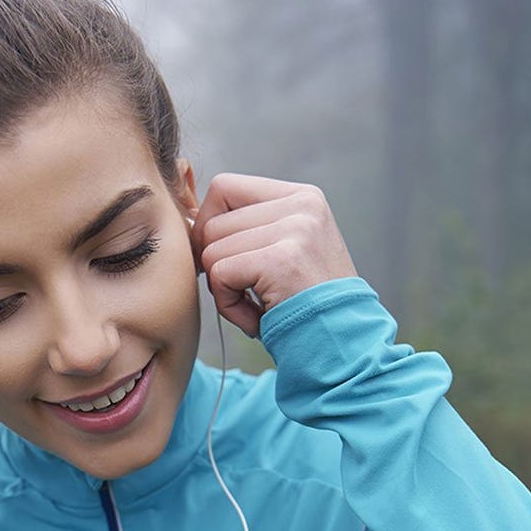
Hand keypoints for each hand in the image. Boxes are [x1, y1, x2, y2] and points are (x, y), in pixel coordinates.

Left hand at [193, 173, 356, 337]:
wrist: (341, 343)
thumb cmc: (303, 302)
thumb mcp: (285, 247)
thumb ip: (248, 227)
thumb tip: (189, 222)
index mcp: (302, 196)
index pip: (224, 187)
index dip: (210, 223)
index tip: (223, 256)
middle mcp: (302, 205)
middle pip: (213, 222)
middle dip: (216, 263)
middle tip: (246, 290)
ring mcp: (295, 229)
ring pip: (212, 249)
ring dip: (223, 288)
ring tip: (257, 304)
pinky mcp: (282, 259)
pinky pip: (219, 274)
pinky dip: (228, 304)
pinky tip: (256, 316)